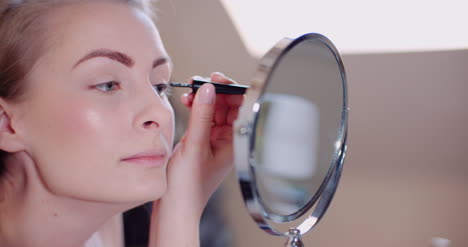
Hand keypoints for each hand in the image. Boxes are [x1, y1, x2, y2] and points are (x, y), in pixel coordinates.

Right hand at [162, 72, 242, 214]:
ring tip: (191, 91)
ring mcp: (213, 142)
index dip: (231, 90)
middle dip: (215, 92)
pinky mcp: (200, 143)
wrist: (173, 208)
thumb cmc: (188, 188)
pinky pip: (201, 120)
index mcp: (234, 143)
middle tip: (200, 82)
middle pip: (226, 107)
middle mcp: (226, 141)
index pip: (240, 109)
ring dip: (203, 99)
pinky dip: (195, 109)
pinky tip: (187, 103)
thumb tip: (208, 89)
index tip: (216, 79)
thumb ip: (202, 115)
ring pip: (213, 111)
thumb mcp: (194, 146)